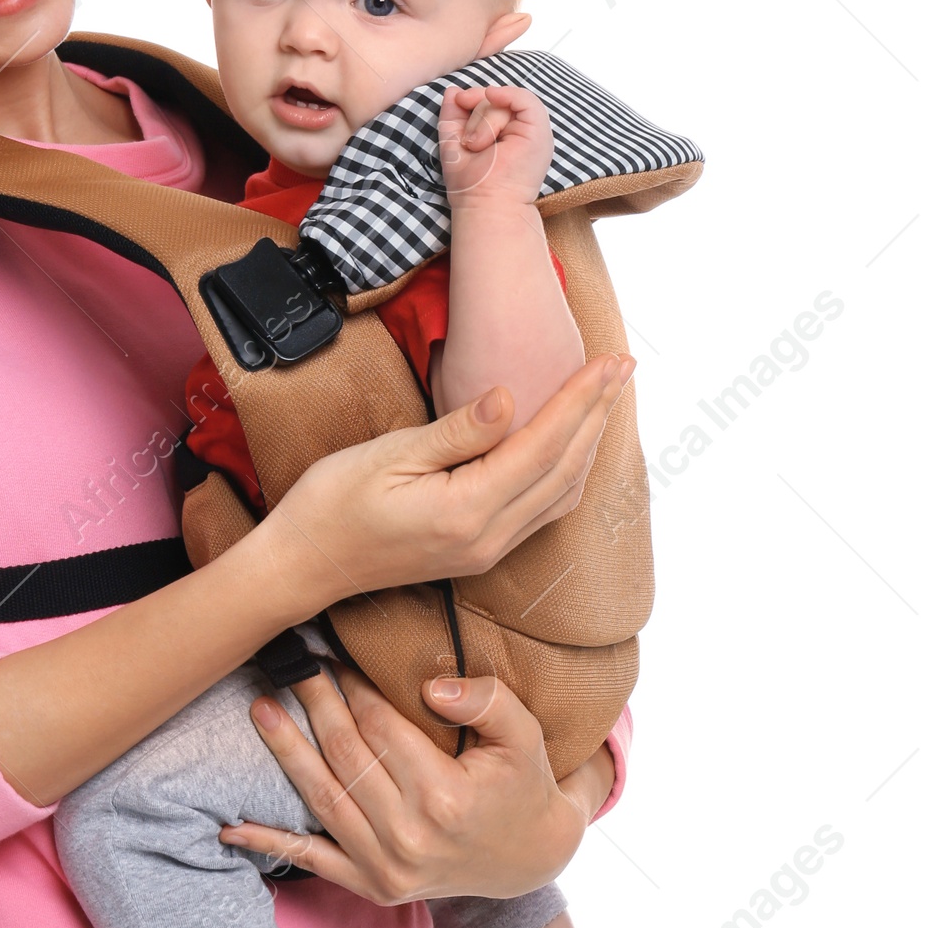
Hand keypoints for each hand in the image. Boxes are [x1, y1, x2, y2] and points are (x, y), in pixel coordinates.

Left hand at [220, 663, 586, 902]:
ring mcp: (387, 868)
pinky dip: (269, 842)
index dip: (353, 686)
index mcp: (445, 798)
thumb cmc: (522, 787)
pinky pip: (311, 861)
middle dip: (313, 704)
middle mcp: (410, 837)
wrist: (530, 861)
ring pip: (321, 798)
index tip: (331, 653)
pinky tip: (229, 826)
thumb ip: (488, 701)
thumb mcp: (525, 738)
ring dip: (284, 751)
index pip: (381, 727)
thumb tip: (431, 687)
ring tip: (258, 708)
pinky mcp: (372, 886)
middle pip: (345, 756)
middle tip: (287, 662)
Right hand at [264, 356, 631, 607]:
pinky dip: (566, 470)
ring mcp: (486, 551)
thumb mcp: (388, 456)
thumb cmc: (332, 505)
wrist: (304, 566)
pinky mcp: (479, 553)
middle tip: (624, 367)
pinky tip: (570, 443)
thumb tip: (510, 399)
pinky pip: (542, 510)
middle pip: (564, 469)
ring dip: (588, 442)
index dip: (582, 400)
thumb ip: (456, 433)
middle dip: (598, 414)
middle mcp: (487, 538)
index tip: (610, 362)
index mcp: (465, 511)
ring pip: (560, 493)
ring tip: (606, 396)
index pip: (543, 446)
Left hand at [439, 83, 552, 206]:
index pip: (489, 104)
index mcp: (506, 135)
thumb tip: (453, 90)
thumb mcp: (454, 142)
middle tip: (472, 145)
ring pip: (503, 102)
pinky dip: (505, 95)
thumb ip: (453, 116)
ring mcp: (532, 131)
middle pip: (494, 101)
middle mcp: (521, 132)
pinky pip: (523, 98)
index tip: (459, 103)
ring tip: (478, 146)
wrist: (486, 205)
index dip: (472, 100)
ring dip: (483, 121)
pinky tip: (492, 97)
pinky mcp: (538, 131)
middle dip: (475, 117)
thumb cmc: (471, 183)